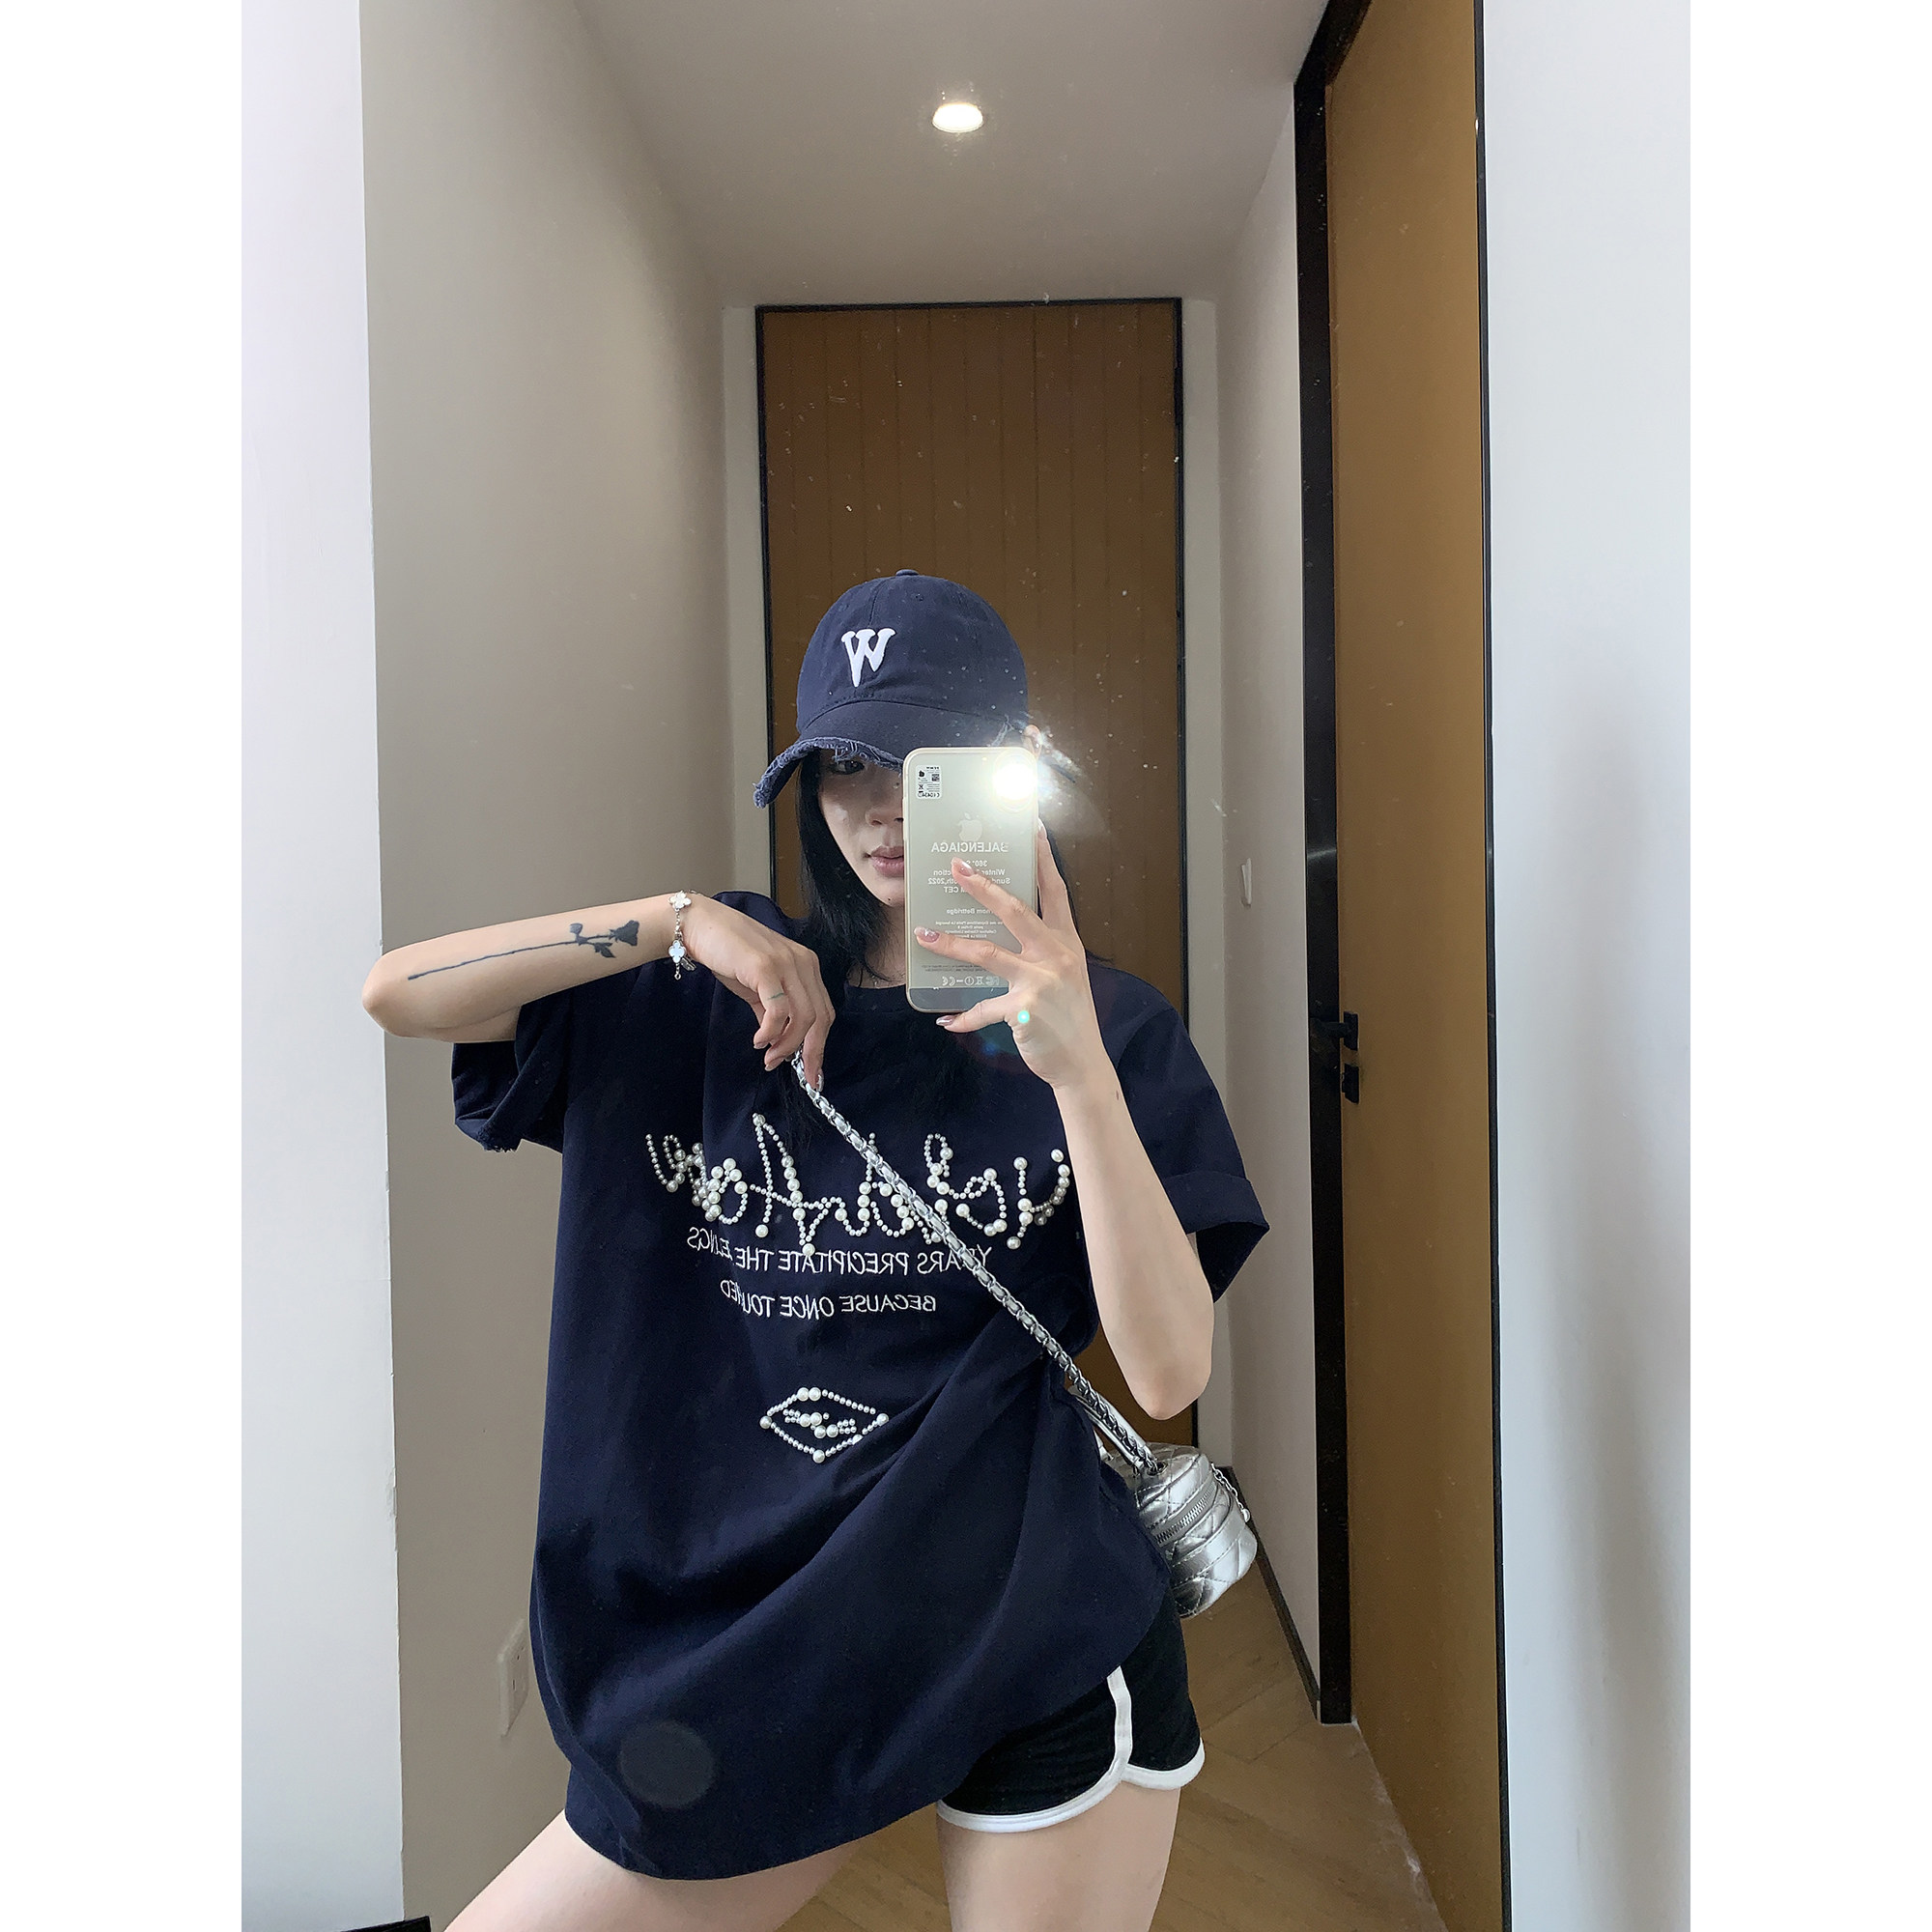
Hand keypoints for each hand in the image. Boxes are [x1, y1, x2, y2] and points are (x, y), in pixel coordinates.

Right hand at [680, 896, 834, 1087]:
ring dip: (787, 1045)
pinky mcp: (766, 968)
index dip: (820, 1045)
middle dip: (811, 1052)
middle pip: (820, 1017)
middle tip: (799, 1074)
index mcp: (806, 966)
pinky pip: (779, 1009)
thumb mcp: (757, 988)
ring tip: (769, 1057)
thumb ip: (772, 1013)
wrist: (701, 927)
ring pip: (803, 1016)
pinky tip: (759, 1040)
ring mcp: (786, 963)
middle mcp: (803, 963)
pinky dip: (771, 1031)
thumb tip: (779, 1042)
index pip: (824, 1011)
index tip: (812, 1072)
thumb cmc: (729, 955)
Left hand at [914, 826, 1110, 1093]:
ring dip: (950, 944)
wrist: (1082, 1063)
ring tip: (923, 934)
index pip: (1054, 891)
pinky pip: (982, 1008)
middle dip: (983, 887)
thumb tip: (1002, 930)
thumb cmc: (1070, 1017)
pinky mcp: (1023, 1011)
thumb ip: (1042, 950)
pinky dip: (962, 1017)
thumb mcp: (1066, 975)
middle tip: (956, 867)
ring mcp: (1040, 982)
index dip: (1043, 858)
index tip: (1031, 826)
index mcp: (1066, 942)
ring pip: (987, 953)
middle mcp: (1056, 955)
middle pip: (1015, 911)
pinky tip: (946, 1021)